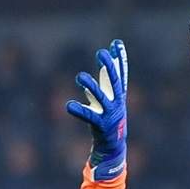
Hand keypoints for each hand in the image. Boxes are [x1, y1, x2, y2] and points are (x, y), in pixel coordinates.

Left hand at [65, 40, 127, 180]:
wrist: (114, 145)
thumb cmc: (109, 117)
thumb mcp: (109, 96)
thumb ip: (106, 78)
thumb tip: (108, 58)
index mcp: (119, 94)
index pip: (121, 73)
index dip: (120, 58)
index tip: (116, 43)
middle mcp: (117, 102)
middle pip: (115, 82)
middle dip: (109, 67)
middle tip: (101, 53)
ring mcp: (110, 114)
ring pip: (101, 97)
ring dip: (91, 86)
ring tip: (80, 77)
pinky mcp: (101, 126)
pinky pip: (89, 116)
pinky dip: (79, 110)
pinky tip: (69, 105)